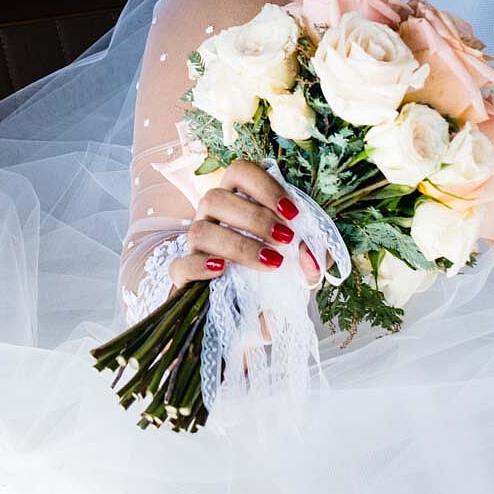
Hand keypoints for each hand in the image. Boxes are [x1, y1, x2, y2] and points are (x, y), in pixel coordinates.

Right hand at [169, 159, 318, 286]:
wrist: (259, 321)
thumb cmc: (279, 285)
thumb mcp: (304, 272)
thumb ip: (313, 262)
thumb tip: (309, 253)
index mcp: (238, 202)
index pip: (240, 172)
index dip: (264, 185)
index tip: (292, 213)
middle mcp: (212, 218)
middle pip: (216, 198)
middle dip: (255, 217)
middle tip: (285, 238)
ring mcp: (196, 247)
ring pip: (200, 229)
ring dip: (238, 244)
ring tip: (271, 262)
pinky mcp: (184, 278)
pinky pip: (180, 265)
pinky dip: (200, 265)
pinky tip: (223, 271)